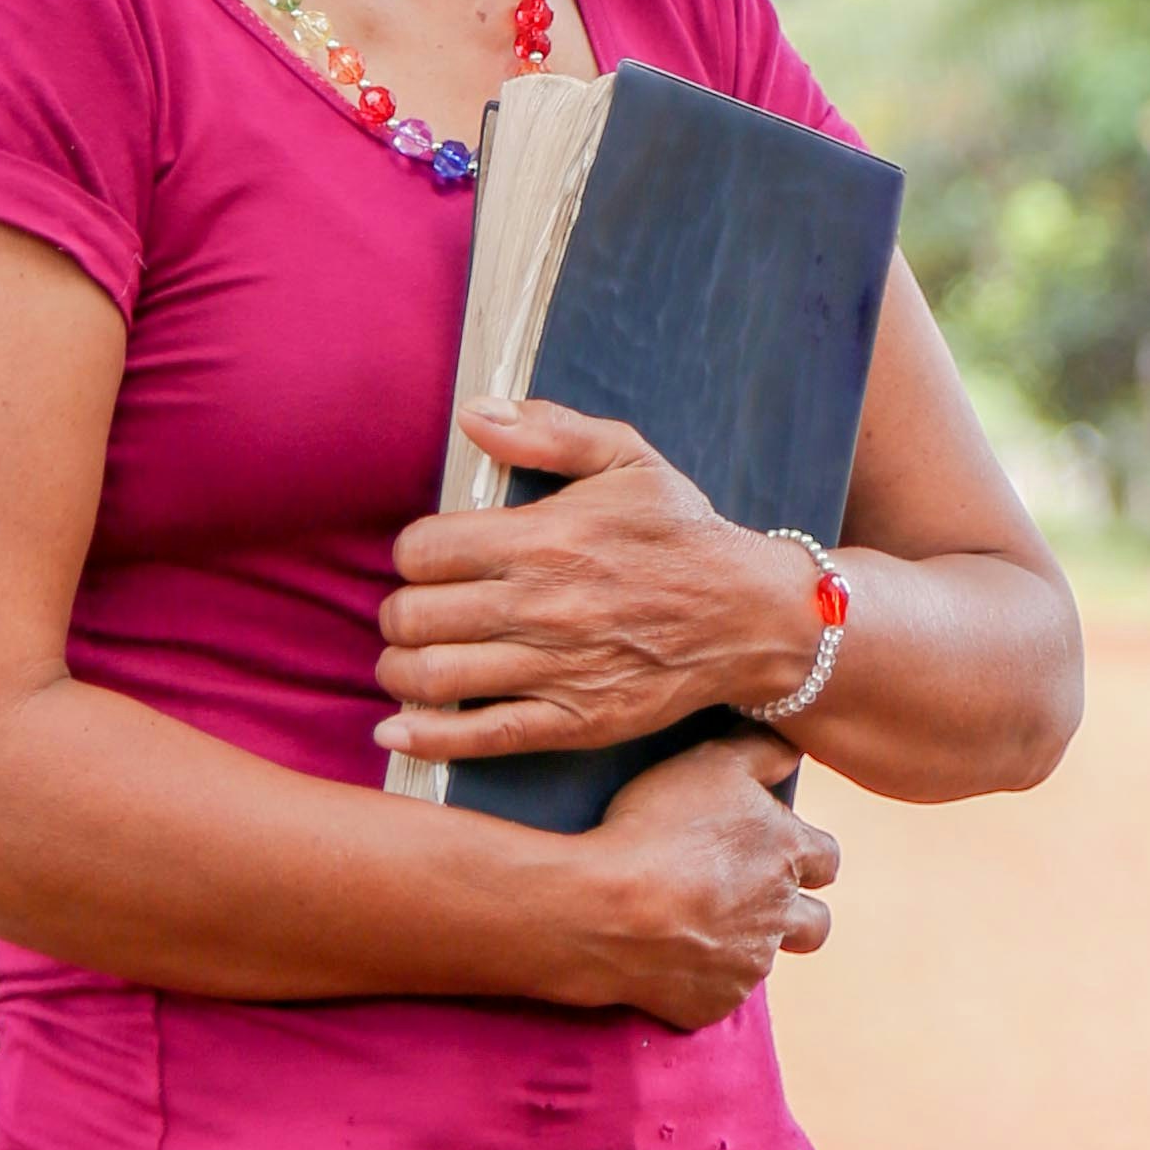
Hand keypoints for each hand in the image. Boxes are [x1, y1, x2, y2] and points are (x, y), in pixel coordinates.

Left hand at [375, 398, 821, 770]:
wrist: (751, 614)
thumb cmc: (681, 533)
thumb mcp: (626, 458)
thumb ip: (547, 432)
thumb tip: (472, 413)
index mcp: (544, 538)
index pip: (423, 549)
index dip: (412, 553)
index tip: (428, 560)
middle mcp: (540, 605)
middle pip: (415, 616)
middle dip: (398, 613)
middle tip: (413, 611)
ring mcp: (555, 669)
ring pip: (432, 677)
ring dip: (402, 669)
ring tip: (410, 659)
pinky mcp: (573, 721)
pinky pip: (480, 735)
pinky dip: (427, 736)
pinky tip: (398, 727)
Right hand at [544, 732, 838, 1027]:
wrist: (603, 909)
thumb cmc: (657, 826)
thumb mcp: (713, 763)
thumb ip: (765, 752)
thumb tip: (796, 747)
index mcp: (788, 856)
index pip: (828, 860)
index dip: (806, 853)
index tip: (776, 849)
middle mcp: (780, 916)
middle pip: (815, 925)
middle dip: (795, 913)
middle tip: (751, 899)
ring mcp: (748, 967)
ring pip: (762, 960)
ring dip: (740, 944)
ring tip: (691, 921)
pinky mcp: (711, 1004)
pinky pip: (715, 994)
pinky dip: (697, 977)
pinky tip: (662, 951)